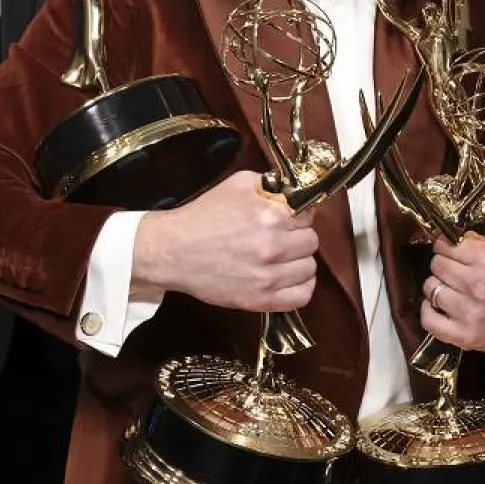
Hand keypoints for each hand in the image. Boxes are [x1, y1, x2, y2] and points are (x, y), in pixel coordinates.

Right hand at [132, 171, 318, 311]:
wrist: (173, 250)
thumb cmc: (202, 217)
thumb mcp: (237, 184)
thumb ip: (270, 184)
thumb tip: (293, 190)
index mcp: (271, 215)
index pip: (309, 215)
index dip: (298, 214)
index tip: (288, 218)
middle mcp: (273, 246)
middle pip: (311, 242)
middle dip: (298, 236)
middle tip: (281, 237)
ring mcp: (268, 276)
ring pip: (309, 268)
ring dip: (298, 261)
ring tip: (280, 258)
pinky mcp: (260, 299)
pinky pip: (301, 296)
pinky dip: (300, 287)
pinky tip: (289, 279)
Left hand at [420, 226, 484, 353]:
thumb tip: (460, 229)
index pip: (445, 245)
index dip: (446, 245)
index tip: (450, 249)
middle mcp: (477, 284)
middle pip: (436, 265)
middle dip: (442, 263)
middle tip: (451, 268)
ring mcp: (470, 312)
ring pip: (431, 289)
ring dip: (436, 285)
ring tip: (448, 287)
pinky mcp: (466, 336)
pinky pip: (430, 321)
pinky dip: (428, 312)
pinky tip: (436, 306)